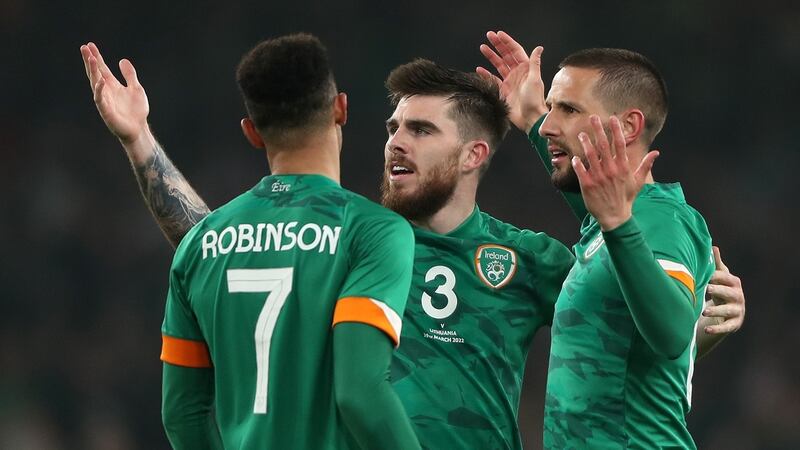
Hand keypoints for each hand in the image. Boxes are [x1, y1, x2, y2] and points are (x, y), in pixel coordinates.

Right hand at [80, 42, 149, 143]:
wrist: (138, 129)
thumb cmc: (136, 111)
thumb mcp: (136, 88)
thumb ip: (130, 75)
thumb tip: (122, 60)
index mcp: (112, 85)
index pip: (102, 68)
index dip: (96, 57)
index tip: (89, 44)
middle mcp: (106, 91)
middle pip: (95, 73)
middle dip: (89, 61)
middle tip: (84, 47)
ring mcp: (104, 100)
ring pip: (95, 83)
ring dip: (92, 71)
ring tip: (89, 58)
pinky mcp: (106, 111)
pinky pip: (100, 99)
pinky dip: (99, 90)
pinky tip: (100, 81)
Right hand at [477, 31, 546, 132]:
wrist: (530, 118)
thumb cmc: (534, 99)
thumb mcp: (535, 79)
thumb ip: (534, 63)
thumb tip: (539, 48)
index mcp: (525, 68)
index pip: (515, 51)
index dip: (507, 42)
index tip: (499, 34)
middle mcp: (517, 73)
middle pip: (505, 55)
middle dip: (497, 45)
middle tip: (488, 36)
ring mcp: (510, 81)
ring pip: (499, 65)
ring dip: (491, 56)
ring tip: (483, 47)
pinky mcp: (503, 91)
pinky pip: (493, 79)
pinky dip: (486, 74)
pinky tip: (480, 69)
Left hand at [573, 115, 658, 230]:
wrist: (615, 217)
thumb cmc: (626, 198)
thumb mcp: (638, 182)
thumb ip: (645, 165)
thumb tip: (656, 153)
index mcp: (623, 167)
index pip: (620, 144)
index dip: (616, 130)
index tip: (612, 118)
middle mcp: (611, 170)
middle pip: (603, 145)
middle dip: (598, 130)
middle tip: (592, 118)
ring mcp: (598, 177)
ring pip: (590, 156)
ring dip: (585, 143)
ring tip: (581, 134)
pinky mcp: (588, 185)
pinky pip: (580, 170)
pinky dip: (577, 163)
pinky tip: (574, 158)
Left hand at [701, 246, 744, 333]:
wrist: (725, 312)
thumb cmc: (719, 290)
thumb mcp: (718, 278)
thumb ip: (715, 265)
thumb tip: (713, 247)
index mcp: (733, 283)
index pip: (725, 278)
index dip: (715, 276)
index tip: (705, 276)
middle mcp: (738, 296)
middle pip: (729, 293)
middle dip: (718, 291)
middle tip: (707, 289)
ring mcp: (738, 311)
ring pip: (728, 310)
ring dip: (716, 311)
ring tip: (704, 312)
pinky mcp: (735, 324)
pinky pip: (726, 327)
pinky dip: (717, 329)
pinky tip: (707, 330)